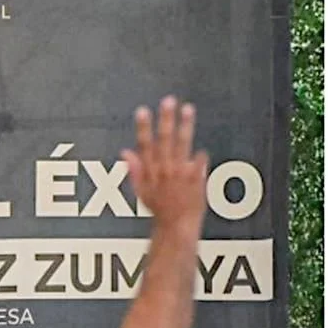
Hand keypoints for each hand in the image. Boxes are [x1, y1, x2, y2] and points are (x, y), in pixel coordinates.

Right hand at [121, 96, 207, 235]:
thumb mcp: (140, 191)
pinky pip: (199, 165)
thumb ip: (134, 170)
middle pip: (164, 140)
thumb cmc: (159, 209)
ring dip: (185, 127)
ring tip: (188, 109)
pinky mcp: (196, 180)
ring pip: (182, 146)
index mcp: (150, 171)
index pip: (144, 145)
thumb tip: (125, 152)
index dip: (143, 127)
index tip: (143, 110)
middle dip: (166, 119)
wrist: (177, 226)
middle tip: (168, 101)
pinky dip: (200, 158)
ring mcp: (181, 174)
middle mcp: (165, 170)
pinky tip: (202, 151)